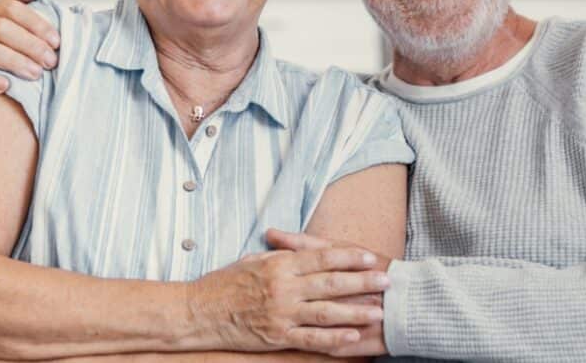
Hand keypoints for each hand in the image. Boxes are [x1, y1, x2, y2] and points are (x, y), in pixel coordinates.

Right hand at [187, 246, 388, 354]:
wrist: (198, 312)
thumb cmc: (224, 284)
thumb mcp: (252, 260)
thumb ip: (280, 254)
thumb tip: (299, 246)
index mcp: (279, 266)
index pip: (321, 258)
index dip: (349, 258)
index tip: (371, 258)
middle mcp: (283, 288)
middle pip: (330, 283)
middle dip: (362, 282)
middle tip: (387, 281)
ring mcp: (281, 314)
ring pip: (326, 312)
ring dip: (355, 311)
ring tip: (378, 311)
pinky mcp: (277, 336)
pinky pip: (310, 339)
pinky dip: (333, 338)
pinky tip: (352, 337)